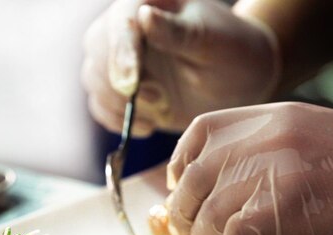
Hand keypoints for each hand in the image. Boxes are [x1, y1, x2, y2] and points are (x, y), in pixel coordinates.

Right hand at [81, 0, 279, 136]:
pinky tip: (148, 124)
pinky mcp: (119, 89)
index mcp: (150, 2)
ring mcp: (120, 59)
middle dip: (120, 82)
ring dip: (121, 104)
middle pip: (97, 51)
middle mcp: (128, 27)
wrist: (238, 84)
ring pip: (94, 80)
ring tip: (161, 109)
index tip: (131, 84)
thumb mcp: (212, 42)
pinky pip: (99, 105)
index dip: (122, 52)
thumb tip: (144, 16)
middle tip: (158, 98)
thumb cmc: (232, 54)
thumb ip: (177, 32)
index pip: (121, 20)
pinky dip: (117, 120)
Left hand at [166, 102, 332, 234]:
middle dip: (185, 211)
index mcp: (271, 115)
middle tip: (192, 232)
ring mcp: (279, 167)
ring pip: (211, 209)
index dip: (181, 163)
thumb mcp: (308, 133)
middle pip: (196, 176)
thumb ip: (262, 145)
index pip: (201, 131)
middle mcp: (269, 135)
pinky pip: (236, 230)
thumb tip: (217, 179)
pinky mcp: (290, 205)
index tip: (182, 189)